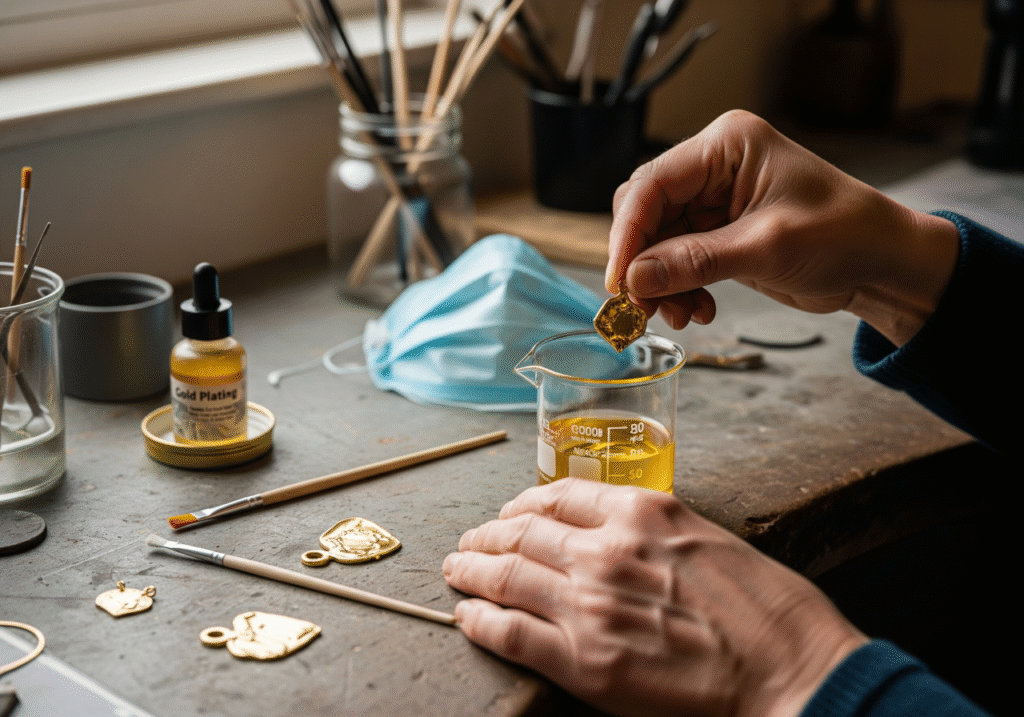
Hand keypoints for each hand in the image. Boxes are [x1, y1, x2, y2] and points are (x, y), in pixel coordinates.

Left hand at [443, 478, 866, 716]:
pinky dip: (480, 620)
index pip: (557, 495)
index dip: (520, 503)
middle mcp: (607, 549)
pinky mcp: (584, 661)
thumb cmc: (767, 609)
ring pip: (505, 574)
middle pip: (521, 531)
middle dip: (486, 535)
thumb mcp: (708, 537)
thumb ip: (652, 530)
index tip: (508, 512)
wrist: (791, 670)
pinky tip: (467, 616)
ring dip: (471, 571)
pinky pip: (510, 631)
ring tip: (456, 571)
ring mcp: (590, 603)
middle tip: (468, 542)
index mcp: (642, 512)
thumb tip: (615, 533)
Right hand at [605, 110, 959, 345]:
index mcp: (727, 145)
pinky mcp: (718, 232)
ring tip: (679, 316)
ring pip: (656, 242)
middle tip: (641, 308)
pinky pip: (677, 260)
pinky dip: (678, 288)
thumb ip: (696, 260)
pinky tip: (697, 310)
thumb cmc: (845, 235)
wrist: (884, 263)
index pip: (652, 185)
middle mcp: (714, 166)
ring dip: (659, 283)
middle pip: (645, 213)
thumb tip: (634, 278)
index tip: (618, 283)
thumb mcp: (768, 247)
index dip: (627, 235)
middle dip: (641, 263)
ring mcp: (714, 200)